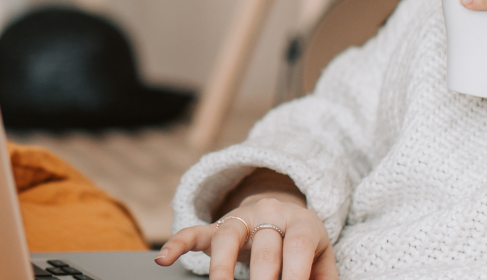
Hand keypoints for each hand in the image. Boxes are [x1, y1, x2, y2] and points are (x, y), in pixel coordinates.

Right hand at [156, 194, 337, 279]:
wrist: (284, 215)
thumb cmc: (305, 248)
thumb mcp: (322, 261)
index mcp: (303, 224)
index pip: (298, 247)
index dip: (295, 276)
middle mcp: (271, 215)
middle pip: (265, 244)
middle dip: (263, 278)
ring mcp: (242, 218)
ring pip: (228, 235)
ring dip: (222, 266)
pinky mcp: (217, 226)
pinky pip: (195, 232)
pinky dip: (177, 244)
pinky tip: (164, 259)